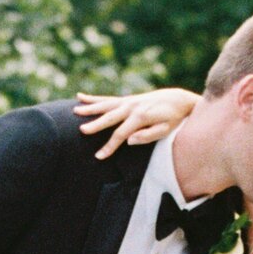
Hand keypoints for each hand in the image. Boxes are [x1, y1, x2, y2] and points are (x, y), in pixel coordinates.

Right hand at [76, 87, 198, 157]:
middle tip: (81, 130)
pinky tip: (79, 97)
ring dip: (89, 108)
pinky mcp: (126, 99)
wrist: (177, 100)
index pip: (121, 134)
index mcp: (141, 117)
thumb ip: (147, 136)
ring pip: (105, 105)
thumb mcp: (165, 130)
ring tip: (75, 111)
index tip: (99, 156)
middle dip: (95, 124)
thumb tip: (129, 140)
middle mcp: (132, 107)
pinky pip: (107, 99)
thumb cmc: (172, 119)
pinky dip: (93, 98)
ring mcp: (128, 101)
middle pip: (109, 117)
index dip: (109, 146)